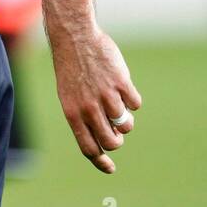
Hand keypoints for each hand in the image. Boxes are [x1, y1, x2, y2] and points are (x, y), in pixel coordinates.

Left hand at [51, 26, 141, 173]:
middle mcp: (89, 108)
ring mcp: (106, 96)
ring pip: (126, 125)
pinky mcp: (121, 83)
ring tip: (117, 103)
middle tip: (116, 129)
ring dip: (125, 119)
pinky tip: (122, 87)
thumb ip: (85, 118)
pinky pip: (135, 104)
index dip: (101, 162)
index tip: (111, 168)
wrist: (75, 38)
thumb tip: (107, 138)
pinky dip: (132, 99)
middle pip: (112, 142)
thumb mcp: (71, 96)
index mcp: (73, 114)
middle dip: (117, 140)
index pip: (89, 148)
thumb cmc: (73, 69)